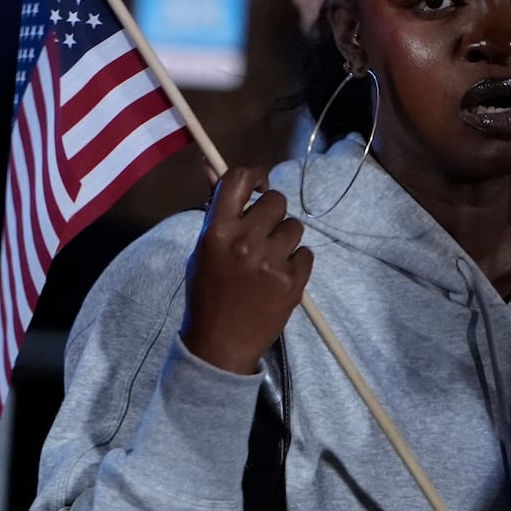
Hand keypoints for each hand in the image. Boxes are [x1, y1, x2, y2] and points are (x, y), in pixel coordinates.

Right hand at [180, 166, 311, 374]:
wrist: (220, 344)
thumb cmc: (207, 293)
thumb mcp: (203, 249)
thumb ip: (215, 209)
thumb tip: (212, 166)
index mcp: (217, 232)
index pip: (239, 180)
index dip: (253, 174)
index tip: (258, 185)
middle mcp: (246, 242)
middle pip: (276, 201)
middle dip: (271, 212)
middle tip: (261, 232)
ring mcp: (272, 262)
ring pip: (295, 226)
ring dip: (284, 238)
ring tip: (269, 258)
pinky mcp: (294, 282)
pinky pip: (306, 253)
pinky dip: (296, 262)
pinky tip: (279, 276)